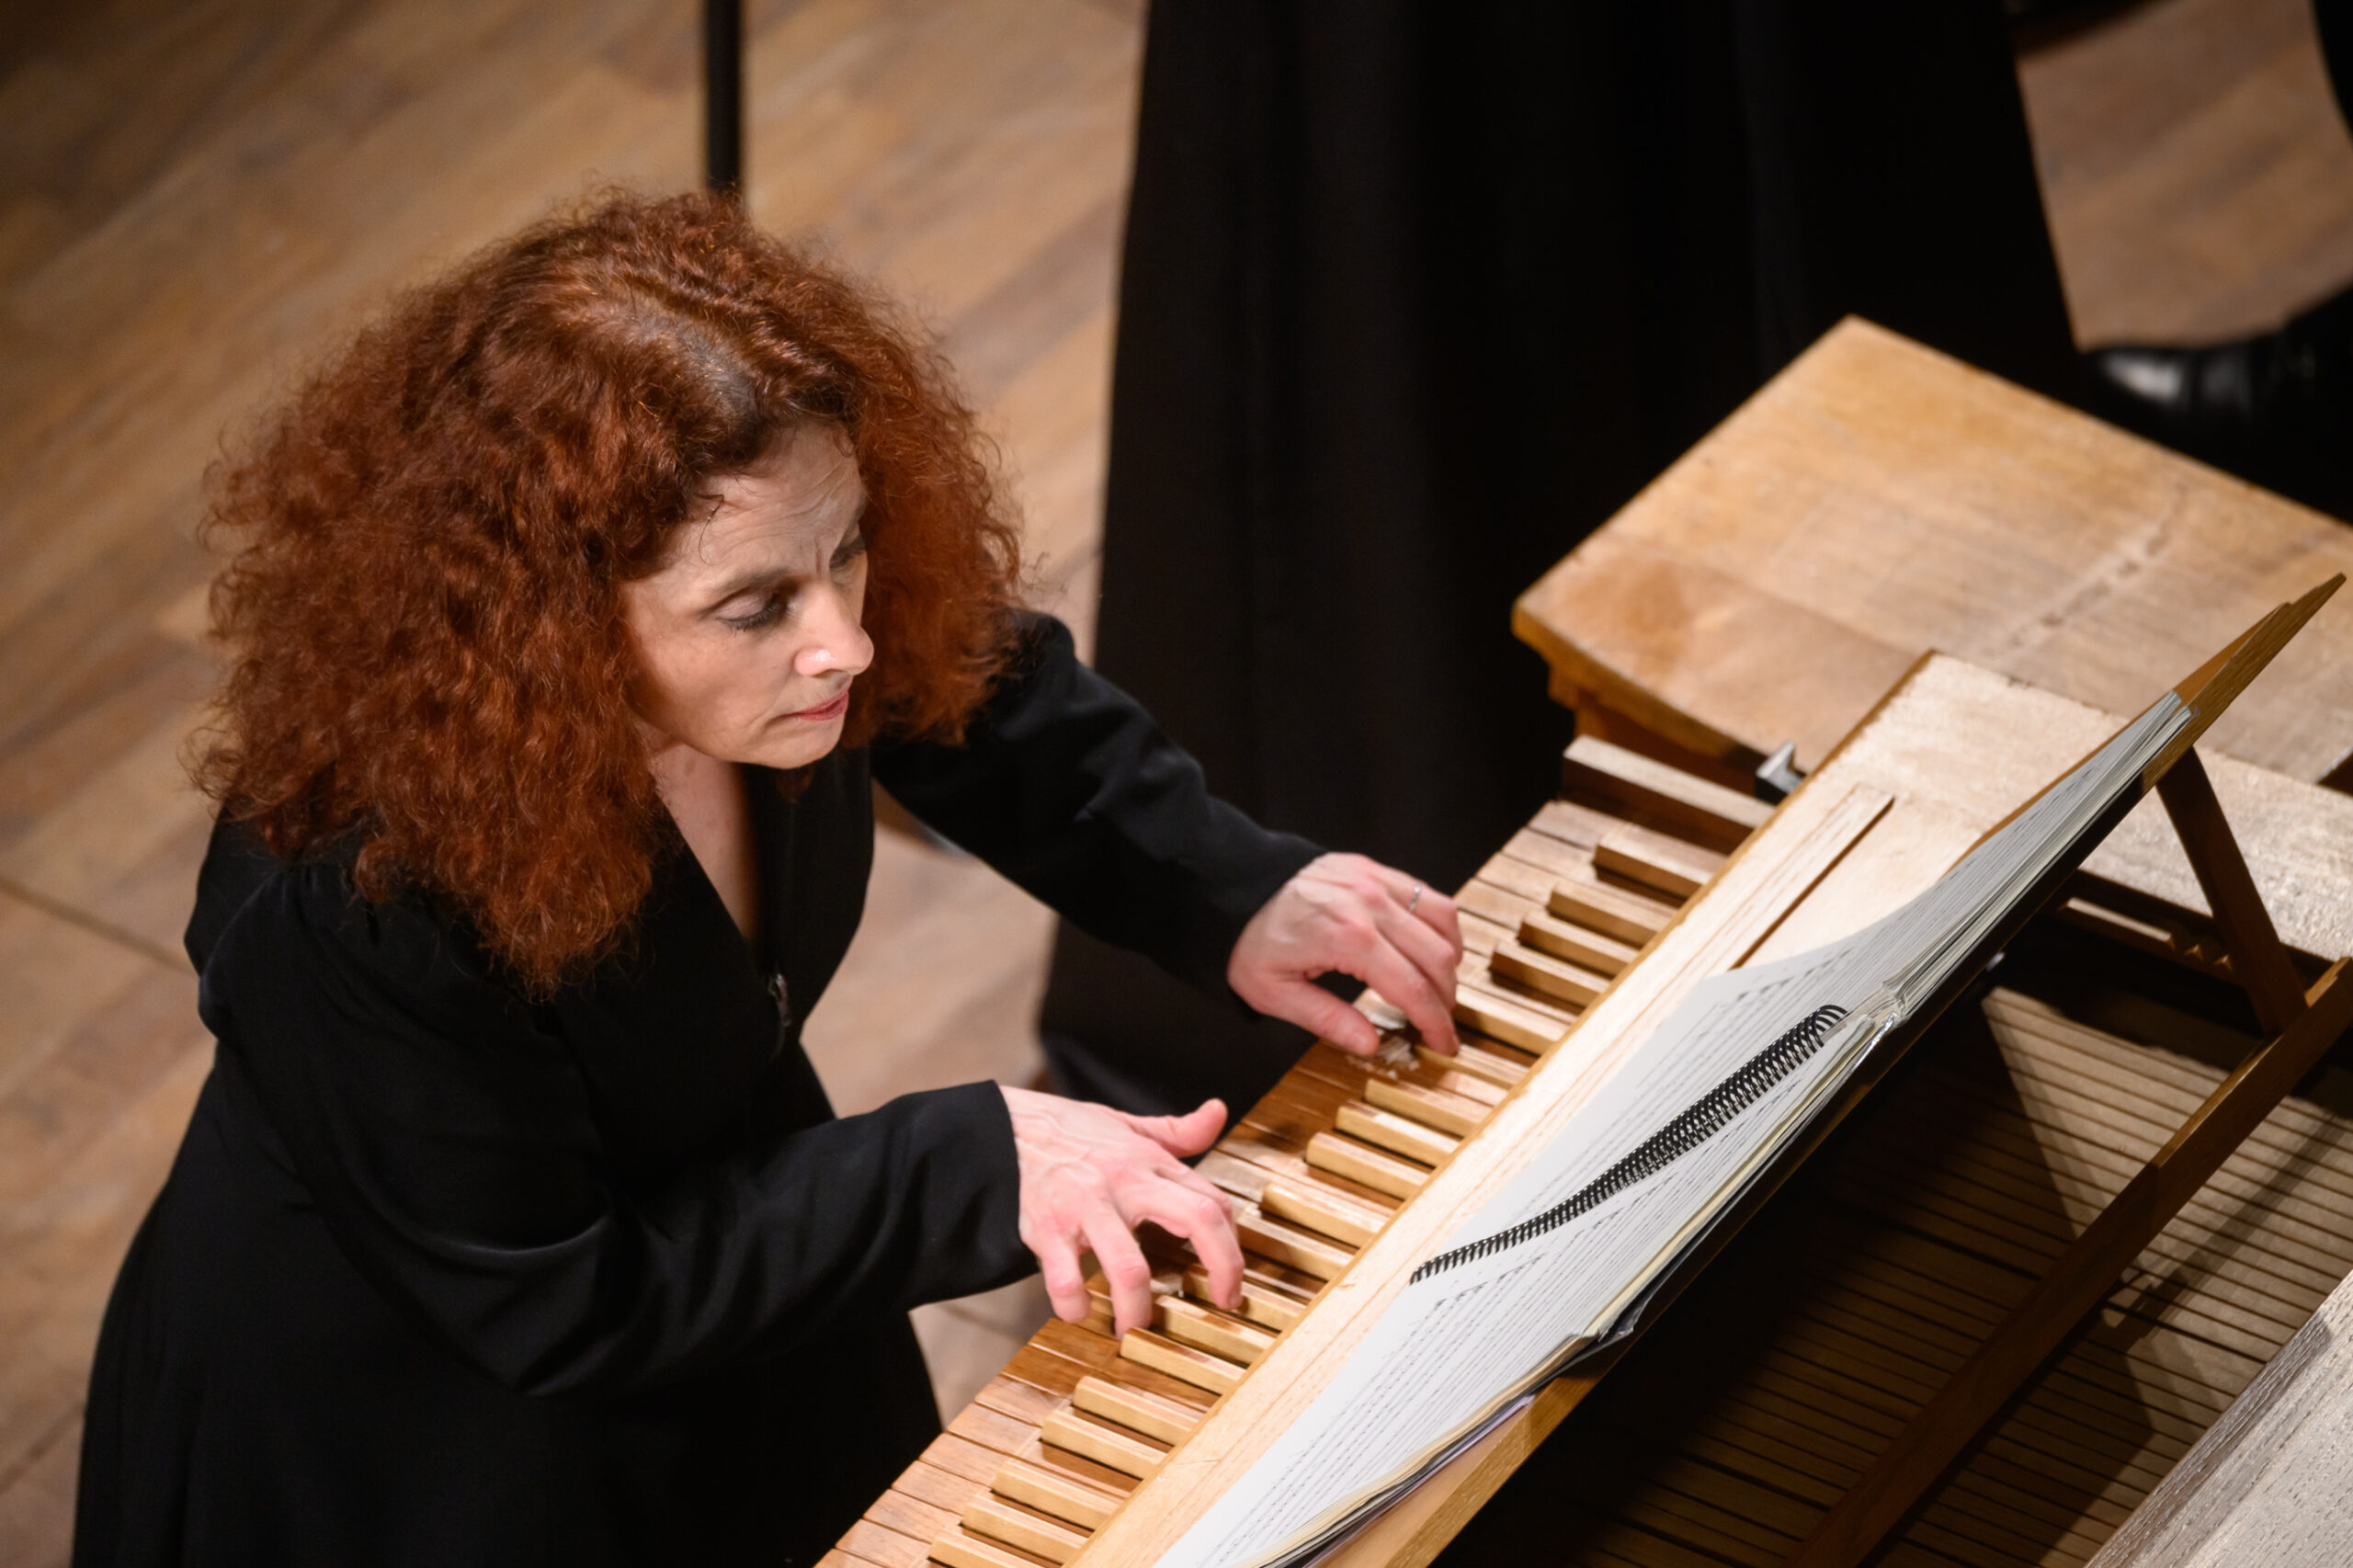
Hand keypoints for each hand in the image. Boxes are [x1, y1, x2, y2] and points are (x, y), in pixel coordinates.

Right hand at [1001, 1086, 1244, 1336]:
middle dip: (1222, 1268)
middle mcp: (1126, 1183)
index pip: (1212, 1202)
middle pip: (1196, 1220)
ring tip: (1137, 1329)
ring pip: (1130, 1268)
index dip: (1233, 1245)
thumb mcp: (1127, 1125)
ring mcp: (1086, 1207)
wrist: (1002, 1129)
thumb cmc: (1070, 1134)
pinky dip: (1074, 1305)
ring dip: (1139, 1309)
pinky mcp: (1047, 1229)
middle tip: (1222, 1303)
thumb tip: (1218, 1112)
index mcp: (1149, 1162)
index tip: (1231, 1277)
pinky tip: (1079, 1312)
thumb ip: (1176, 1130)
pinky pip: (1066, 1279)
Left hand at [1228, 852, 1463, 1055]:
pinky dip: (1440, 925)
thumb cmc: (1249, 939)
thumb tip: (1371, 1045)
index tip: (1443, 1044)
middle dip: (1447, 998)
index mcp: (1348, 939)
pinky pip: (1426, 895)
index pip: (1412, 988)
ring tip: (1439, 989)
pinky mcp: (1374, 869)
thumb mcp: (1274, 992)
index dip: (1435, 1021)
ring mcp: (1375, 881)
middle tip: (1441, 1024)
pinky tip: (1431, 948)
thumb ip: (1326, 1020)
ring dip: (1449, 960)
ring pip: (1442, 920)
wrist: (1233, 883)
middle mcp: (1371, 905)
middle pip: (1436, 957)